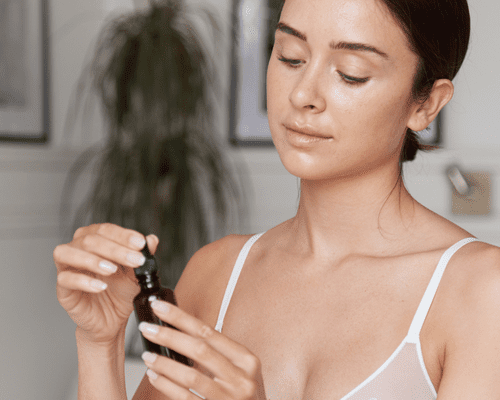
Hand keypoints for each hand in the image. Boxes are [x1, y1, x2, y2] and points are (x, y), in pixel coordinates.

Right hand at [54, 223, 158, 343]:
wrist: (112, 320)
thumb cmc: (120, 292)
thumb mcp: (137, 273)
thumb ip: (143, 255)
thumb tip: (152, 239)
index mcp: (95, 240)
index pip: (106, 230)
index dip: (123, 235)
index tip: (140, 243)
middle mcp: (77, 249)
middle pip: (89, 240)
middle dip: (115, 249)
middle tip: (136, 260)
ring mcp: (67, 268)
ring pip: (69, 253)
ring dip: (93, 260)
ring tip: (112, 269)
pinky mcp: (62, 289)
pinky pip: (65, 279)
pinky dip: (84, 281)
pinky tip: (101, 286)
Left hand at [138, 300, 267, 399]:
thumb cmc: (243, 396)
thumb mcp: (241, 370)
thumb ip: (219, 353)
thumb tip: (183, 329)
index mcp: (246, 360)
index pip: (208, 332)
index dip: (181, 318)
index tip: (160, 308)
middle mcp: (241, 378)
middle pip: (199, 350)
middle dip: (168, 336)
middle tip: (147, 328)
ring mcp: (229, 398)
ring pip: (190, 376)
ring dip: (164, 363)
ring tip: (147, 355)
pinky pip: (185, 397)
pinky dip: (166, 385)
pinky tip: (155, 377)